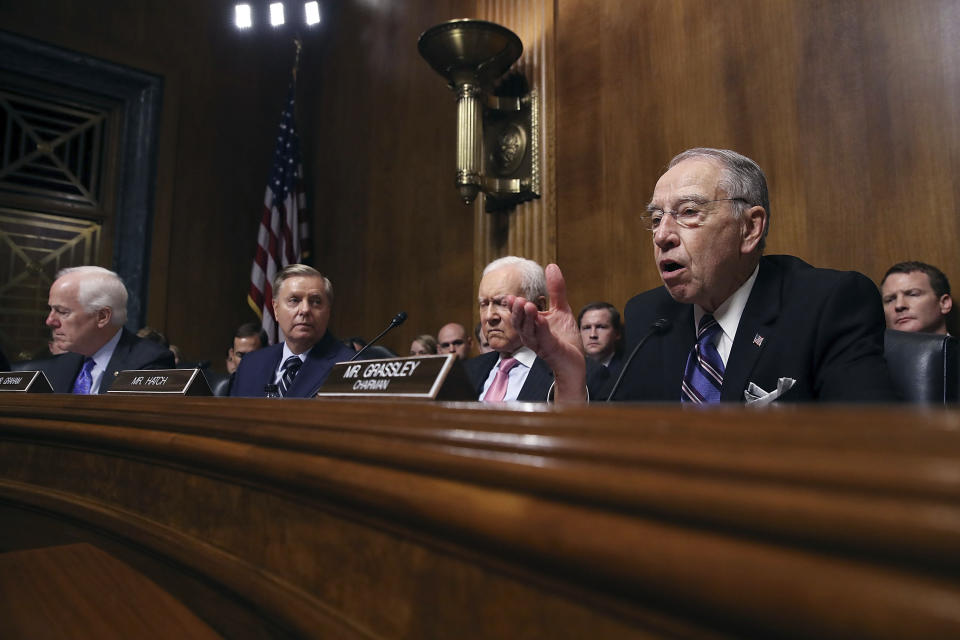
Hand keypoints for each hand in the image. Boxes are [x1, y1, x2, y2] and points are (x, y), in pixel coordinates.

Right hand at [507, 264, 586, 402]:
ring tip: (527, 304)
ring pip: (529, 332)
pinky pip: (544, 339)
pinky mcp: (551, 350)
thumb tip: (551, 265)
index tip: (510, 296)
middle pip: (519, 324)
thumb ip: (556, 290)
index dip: (513, 307)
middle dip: (517, 312)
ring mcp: (541, 344)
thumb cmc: (565, 338)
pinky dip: (542, 329)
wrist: (574, 361)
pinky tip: (541, 319)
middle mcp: (532, 336)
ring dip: (527, 318)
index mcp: (531, 326)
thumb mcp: (561, 309)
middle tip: (516, 299)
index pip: (519, 315)